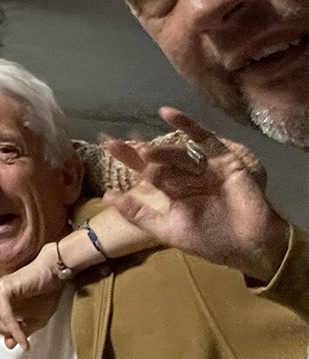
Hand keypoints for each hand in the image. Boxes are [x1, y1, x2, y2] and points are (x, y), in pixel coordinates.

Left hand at [0, 253, 64, 350]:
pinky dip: (14, 331)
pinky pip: (6, 318)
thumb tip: (7, 345)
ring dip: (6, 331)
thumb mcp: (32, 322)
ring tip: (23, 337)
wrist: (53, 274)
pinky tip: (23, 342)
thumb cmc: (43, 295)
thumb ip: (17, 332)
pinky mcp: (5, 290)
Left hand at [102, 107, 291, 283]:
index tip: (105, 145)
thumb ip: (139, 214)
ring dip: (159, 150)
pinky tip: (167, 113)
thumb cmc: (212, 240)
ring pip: (176, 152)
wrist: (253, 246)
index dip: (126, 159)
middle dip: (137, 153)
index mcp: (172, 191)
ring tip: (143, 152)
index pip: (144, 171)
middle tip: (113, 144)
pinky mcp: (223, 159)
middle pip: (158, 159)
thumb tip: (106, 196)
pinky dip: (187, 125)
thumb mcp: (169, 230)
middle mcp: (185, 176)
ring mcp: (204, 166)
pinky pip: (203, 139)